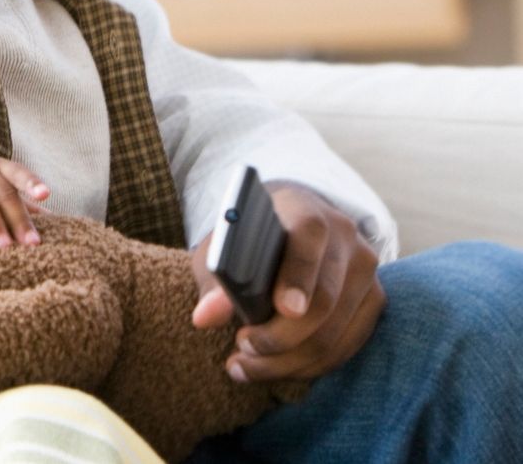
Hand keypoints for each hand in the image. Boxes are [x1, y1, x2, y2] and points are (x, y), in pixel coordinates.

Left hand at [190, 180, 385, 382]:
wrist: (288, 230)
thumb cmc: (247, 242)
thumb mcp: (221, 250)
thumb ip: (214, 281)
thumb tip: (205, 317)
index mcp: (304, 209)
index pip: (308, 236)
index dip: (298, 274)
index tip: (283, 309)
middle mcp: (344, 236)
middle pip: (325, 297)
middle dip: (282, 335)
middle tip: (242, 348)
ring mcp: (366, 269)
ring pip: (336, 330)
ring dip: (289, 360)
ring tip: (246, 366)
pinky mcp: (373, 300)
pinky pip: (348, 344)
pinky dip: (310, 365)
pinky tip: (275, 369)